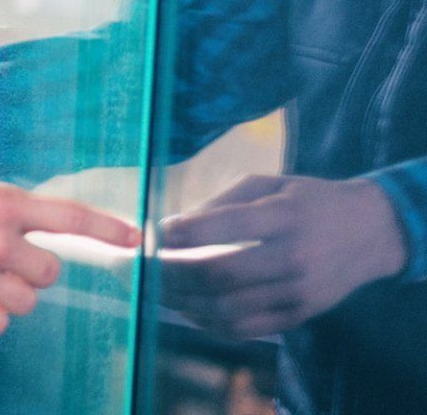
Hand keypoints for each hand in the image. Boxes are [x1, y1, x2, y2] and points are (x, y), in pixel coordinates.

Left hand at [159, 174, 406, 338]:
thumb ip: (220, 203)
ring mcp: (300, 293)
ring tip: (155, 290)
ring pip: (229, 308)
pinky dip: (209, 322)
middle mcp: (295, 258)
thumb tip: (172, 228)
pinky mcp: (300, 316)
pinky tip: (187, 308)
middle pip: (221, 275)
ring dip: (183, 302)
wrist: (369, 233)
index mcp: (285, 216)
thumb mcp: (268, 183)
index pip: (225, 227)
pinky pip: (246, 328)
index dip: (182, 233)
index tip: (153, 233)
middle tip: (143, 267)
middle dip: (172, 273)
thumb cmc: (307, 200)